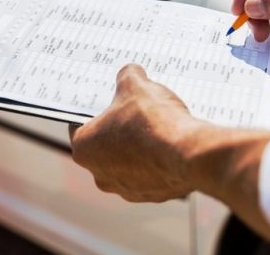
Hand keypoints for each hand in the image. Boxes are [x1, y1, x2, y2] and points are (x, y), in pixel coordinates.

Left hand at [69, 64, 201, 201]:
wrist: (188, 154)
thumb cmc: (153, 121)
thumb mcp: (135, 85)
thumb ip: (128, 76)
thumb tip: (131, 73)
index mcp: (84, 148)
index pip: (80, 124)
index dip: (95, 109)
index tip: (108, 101)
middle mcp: (100, 174)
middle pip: (105, 145)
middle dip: (118, 128)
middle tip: (135, 111)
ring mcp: (126, 189)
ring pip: (128, 162)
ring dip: (139, 147)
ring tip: (157, 127)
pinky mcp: (152, 195)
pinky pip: (151, 174)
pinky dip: (158, 161)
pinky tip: (170, 144)